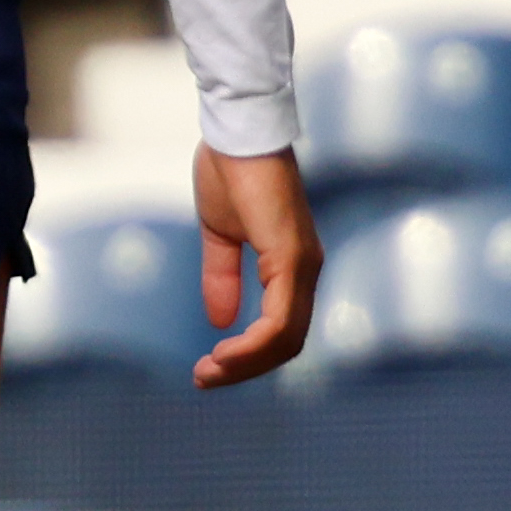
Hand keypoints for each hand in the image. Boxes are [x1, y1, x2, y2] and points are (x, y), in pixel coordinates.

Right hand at [189, 144, 319, 388]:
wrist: (236, 132)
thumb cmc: (230, 171)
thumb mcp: (220, 235)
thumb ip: (222, 277)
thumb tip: (219, 322)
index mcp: (291, 265)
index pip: (280, 329)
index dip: (247, 354)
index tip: (209, 366)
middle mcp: (305, 269)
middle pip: (286, 344)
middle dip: (245, 369)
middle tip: (205, 379)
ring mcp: (302, 265)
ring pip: (285, 339)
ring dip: (247, 364)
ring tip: (210, 371)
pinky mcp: (291, 258)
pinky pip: (279, 320)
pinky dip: (253, 345)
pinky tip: (224, 351)